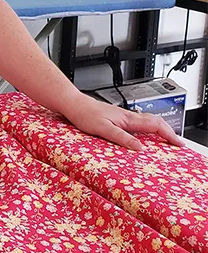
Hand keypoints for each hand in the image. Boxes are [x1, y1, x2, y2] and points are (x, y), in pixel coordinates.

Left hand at [63, 95, 183, 150]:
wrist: (73, 104)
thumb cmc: (84, 114)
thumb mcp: (103, 129)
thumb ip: (121, 137)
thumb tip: (139, 147)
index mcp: (128, 118)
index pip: (156, 124)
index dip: (169, 134)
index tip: (178, 143)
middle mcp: (128, 116)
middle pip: (155, 122)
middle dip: (168, 132)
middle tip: (176, 143)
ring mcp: (123, 116)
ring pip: (147, 122)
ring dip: (159, 130)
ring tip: (165, 141)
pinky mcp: (117, 118)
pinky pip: (138, 124)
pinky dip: (147, 130)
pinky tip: (144, 136)